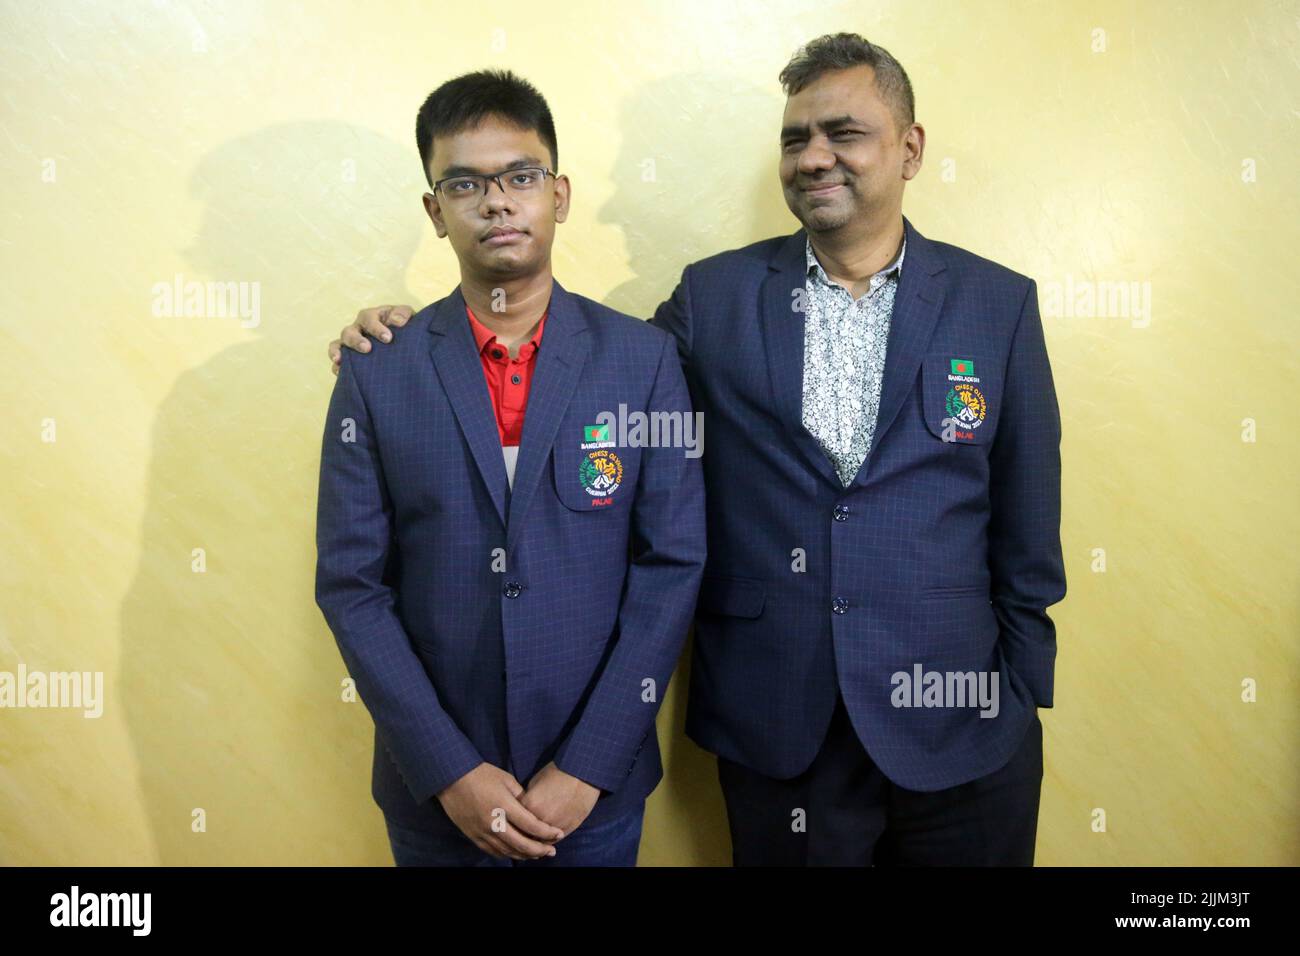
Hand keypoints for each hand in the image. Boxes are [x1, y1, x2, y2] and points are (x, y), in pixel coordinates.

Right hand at [328, 304, 413, 374]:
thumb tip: (397, 322)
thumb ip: (403, 314)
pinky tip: (340, 372)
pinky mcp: (349, 358)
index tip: (388, 338)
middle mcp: (358, 329)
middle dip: (356, 340)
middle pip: (350, 332)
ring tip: (339, 360)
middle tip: (367, 349)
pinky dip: (336, 366)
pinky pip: (337, 361)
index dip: (376, 327)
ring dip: (338, 352)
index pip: (369, 318)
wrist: (407, 343)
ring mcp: (351, 343)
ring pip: (338, 345)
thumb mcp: (408, 317)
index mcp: (372, 317)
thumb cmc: (405, 327)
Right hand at [436, 762, 564, 859]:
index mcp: (504, 805)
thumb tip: (533, 809)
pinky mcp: (473, 836)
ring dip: (525, 854)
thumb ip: (521, 796)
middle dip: (540, 849)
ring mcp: (482, 832)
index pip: (531, 825)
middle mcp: (494, 822)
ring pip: (508, 851)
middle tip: (552, 850)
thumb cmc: (481, 774)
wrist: (452, 779)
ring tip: (538, 854)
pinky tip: (517, 853)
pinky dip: (508, 854)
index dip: (547, 832)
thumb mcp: (506, 779)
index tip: (559, 834)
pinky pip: (494, 851)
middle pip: (521, 843)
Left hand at [520, 761, 600, 837]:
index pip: (513, 821)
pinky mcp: (567, 829)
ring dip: (536, 842)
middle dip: (522, 835)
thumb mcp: (535, 782)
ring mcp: (553, 826)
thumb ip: (527, 799)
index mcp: (528, 805)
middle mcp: (539, 819)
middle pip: (524, 834)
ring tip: (534, 841)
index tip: (513, 823)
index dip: (512, 822)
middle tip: (521, 835)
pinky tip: (546, 839)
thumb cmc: (557, 773)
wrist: (582, 774)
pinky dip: (549, 841)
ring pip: (539, 842)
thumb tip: (523, 809)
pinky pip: (553, 841)